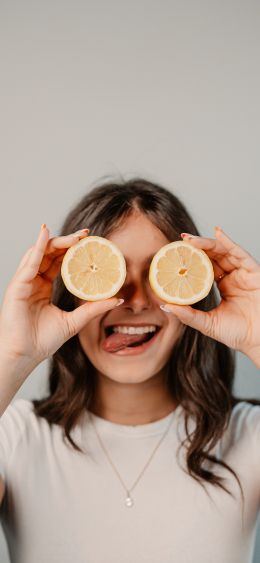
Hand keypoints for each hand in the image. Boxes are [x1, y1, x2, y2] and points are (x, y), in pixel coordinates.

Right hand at [0, 225, 121, 368]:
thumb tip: (117, 299)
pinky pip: (29, 261)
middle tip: (87, 234)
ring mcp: (24, 281)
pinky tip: (45, 233)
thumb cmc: (42, 341)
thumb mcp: (74, 321)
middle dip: (68, 241)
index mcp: (44, 287)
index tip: (90, 242)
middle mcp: (33, 280)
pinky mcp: (17, 285)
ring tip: (76, 236)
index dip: (73, 250)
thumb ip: (93, 308)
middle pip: (50, 253)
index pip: (59, 261)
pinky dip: (38, 246)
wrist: (25, 355)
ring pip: (40, 252)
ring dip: (58, 241)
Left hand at [160, 227, 259, 367]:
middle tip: (180, 241)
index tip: (175, 253)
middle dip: (197, 246)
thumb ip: (188, 315)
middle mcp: (234, 277)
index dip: (192, 258)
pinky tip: (217, 233)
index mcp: (224, 286)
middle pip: (214, 255)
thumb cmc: (238, 334)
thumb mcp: (207, 324)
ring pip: (225, 251)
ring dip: (207, 243)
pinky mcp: (255, 272)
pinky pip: (240, 253)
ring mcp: (244, 273)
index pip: (206, 266)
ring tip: (190, 240)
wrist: (258, 341)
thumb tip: (165, 305)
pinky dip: (229, 242)